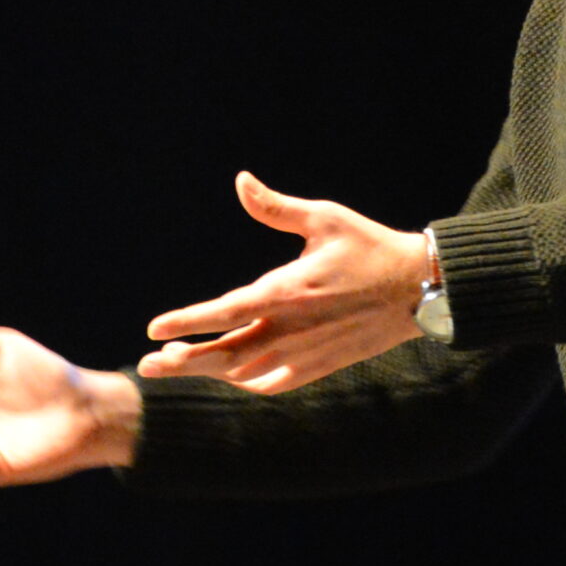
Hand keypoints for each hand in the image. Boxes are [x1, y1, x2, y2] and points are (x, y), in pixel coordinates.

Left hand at [137, 171, 426, 393]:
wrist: (418, 289)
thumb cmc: (370, 247)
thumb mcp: (324, 218)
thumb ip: (275, 207)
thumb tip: (241, 180)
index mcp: (287, 291)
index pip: (226, 311)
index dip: (187, 321)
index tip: (154, 328)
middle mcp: (290, 329)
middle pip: (224, 353)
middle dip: (183, 360)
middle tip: (148, 365)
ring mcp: (303, 353)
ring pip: (243, 371)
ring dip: (207, 371)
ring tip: (175, 365)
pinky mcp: (317, 367)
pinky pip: (270, 384)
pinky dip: (243, 382)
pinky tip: (228, 374)